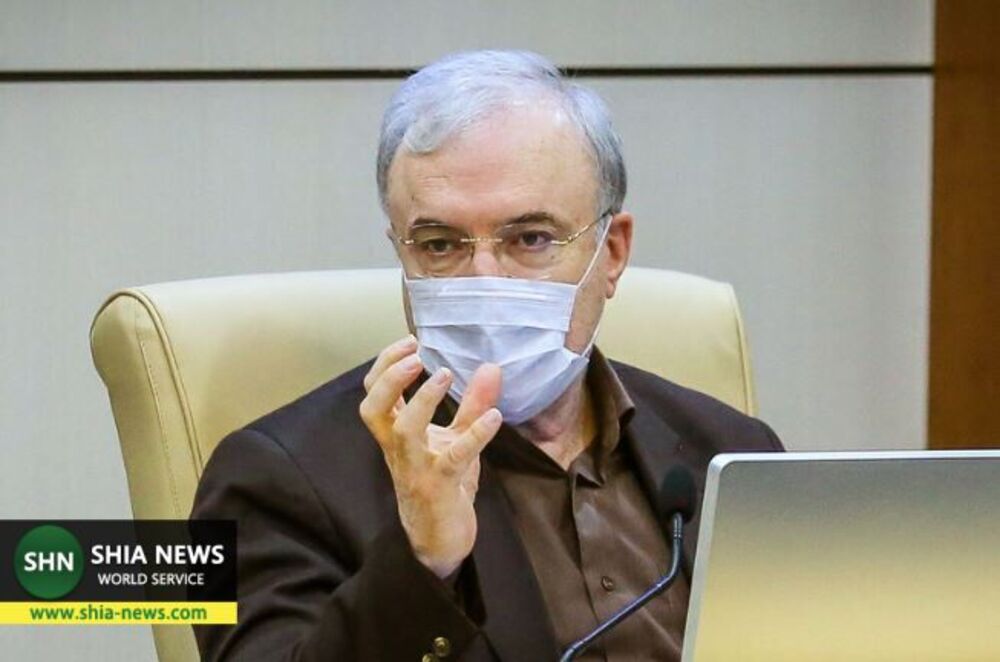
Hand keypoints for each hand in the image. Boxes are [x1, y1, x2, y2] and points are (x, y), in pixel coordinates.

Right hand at [359, 335, 502, 577]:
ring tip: (444, 374)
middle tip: (416, 355)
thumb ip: (472, 404)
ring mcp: (416, 468)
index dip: (385, 364)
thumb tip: (491, 367)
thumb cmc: (444, 483)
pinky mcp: (440, 486)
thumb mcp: (457, 438)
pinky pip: (454, 458)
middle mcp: (398, 449)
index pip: (374, 393)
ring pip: (403, 431)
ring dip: (422, 400)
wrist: (441, 539)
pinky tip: (495, 417)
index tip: (410, 341)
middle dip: (389, 378)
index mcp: (395, 434)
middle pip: (373, 408)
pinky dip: (475, 435)